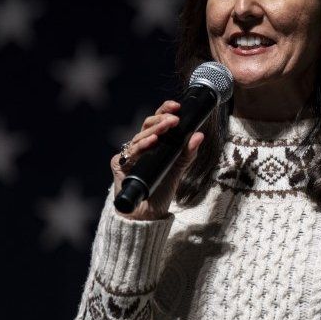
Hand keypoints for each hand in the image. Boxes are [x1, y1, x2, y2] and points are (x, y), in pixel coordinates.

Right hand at [110, 100, 204, 220]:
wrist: (147, 213)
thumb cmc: (161, 189)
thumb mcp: (178, 169)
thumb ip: (188, 153)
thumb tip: (199, 135)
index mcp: (154, 143)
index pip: (158, 121)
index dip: (165, 111)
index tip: (177, 106)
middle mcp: (140, 146)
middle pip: (148, 125)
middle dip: (161, 120)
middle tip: (174, 118)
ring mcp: (130, 155)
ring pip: (140, 136)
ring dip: (154, 131)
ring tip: (166, 126)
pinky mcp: (121, 164)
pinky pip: (131, 153)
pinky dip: (141, 146)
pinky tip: (151, 142)